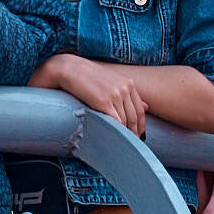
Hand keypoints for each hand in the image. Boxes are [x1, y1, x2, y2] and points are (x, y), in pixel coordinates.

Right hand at [32, 54, 147, 134]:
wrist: (67, 68)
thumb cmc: (85, 76)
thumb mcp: (109, 81)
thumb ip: (127, 93)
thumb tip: (147, 107)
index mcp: (128, 83)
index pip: (140, 110)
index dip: (140, 125)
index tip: (137, 135)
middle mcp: (124, 88)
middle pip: (134, 117)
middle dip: (134, 133)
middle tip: (130, 145)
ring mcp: (115, 95)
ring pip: (125, 121)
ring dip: (124, 134)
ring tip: (120, 145)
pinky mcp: (103, 101)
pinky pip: (115, 121)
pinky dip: (115, 131)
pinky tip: (112, 137)